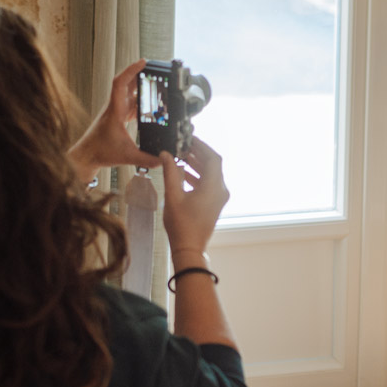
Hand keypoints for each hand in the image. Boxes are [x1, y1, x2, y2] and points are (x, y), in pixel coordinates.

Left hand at [69, 59, 161, 179]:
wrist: (86, 156)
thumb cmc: (101, 153)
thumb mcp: (127, 157)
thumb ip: (147, 159)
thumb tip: (164, 159)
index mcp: (115, 111)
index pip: (121, 83)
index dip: (132, 70)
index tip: (143, 61)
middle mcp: (115, 107)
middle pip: (127, 83)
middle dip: (140, 73)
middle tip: (156, 69)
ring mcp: (116, 111)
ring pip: (129, 92)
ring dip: (140, 85)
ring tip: (157, 82)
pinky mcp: (117, 117)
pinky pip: (130, 103)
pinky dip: (140, 100)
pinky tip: (149, 104)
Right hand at [161, 137, 228, 258]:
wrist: (190, 248)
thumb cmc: (181, 224)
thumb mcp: (173, 196)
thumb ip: (170, 172)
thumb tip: (166, 154)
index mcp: (213, 187)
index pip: (212, 158)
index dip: (201, 145)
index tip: (189, 138)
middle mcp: (220, 190)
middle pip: (213, 164)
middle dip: (198, 153)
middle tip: (183, 145)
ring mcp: (219, 197)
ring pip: (211, 173)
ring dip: (197, 164)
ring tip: (180, 156)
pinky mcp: (215, 203)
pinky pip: (209, 183)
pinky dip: (198, 176)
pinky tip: (183, 173)